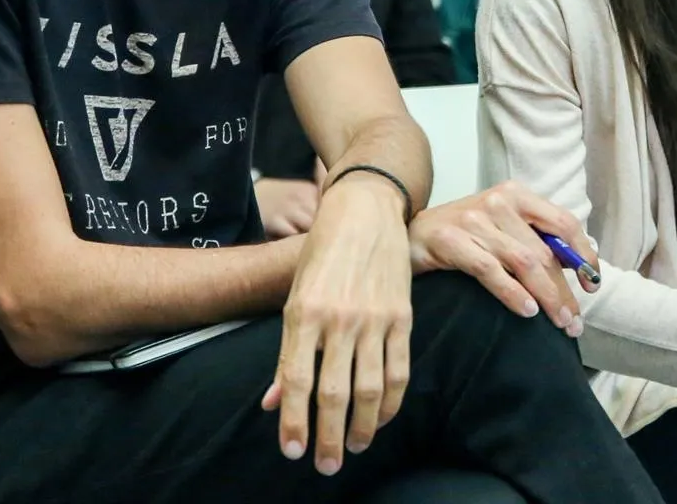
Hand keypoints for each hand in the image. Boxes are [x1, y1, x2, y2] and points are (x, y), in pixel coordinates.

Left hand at [261, 173, 412, 477]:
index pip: (297, 381)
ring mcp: (375, 319)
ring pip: (371, 389)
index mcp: (304, 314)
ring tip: (356, 447)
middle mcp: (339, 319)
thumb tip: (274, 401)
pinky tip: (385, 417)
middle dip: (329, 437)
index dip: (294, 422)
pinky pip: (400, 369)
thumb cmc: (323, 252)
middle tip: (326, 465)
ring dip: (364, 427)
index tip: (293, 451)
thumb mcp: (294, 296)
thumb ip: (287, 352)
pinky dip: (393, 401)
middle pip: (334, 394)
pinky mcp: (403, 316)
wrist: (364, 210)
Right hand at [407, 180, 594, 334]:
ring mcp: (474, 220)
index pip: (563, 222)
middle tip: (575, 322)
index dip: (583, 254)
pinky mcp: (451, 241)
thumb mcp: (501, 227)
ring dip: (547, 297)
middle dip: (564, 290)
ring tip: (559, 322)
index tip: (592, 283)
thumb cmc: (461, 233)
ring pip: (523, 262)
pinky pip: (490, 270)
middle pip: (545, 251)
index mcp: (517, 195)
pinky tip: (528, 311)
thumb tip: (573, 266)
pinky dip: (513, 293)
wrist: (407, 231)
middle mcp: (499, 202)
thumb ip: (533, 238)